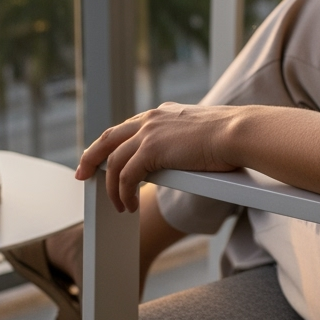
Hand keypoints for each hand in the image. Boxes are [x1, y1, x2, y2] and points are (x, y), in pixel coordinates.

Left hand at [74, 103, 238, 211]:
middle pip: (107, 139)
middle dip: (91, 158)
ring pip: (114, 162)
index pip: (126, 127)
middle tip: (82, 174)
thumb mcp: (201, 133)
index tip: (102, 156)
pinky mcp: (151, 151)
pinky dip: (124, 194)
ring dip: (112, 187)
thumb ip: (186, 140)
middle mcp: (150, 120)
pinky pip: (126, 177)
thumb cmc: (230, 136)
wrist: (238, 132)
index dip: (110, 143)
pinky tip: (129, 206)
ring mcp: (148, 134)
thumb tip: (190, 153)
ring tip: (117, 205)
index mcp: (161, 114)